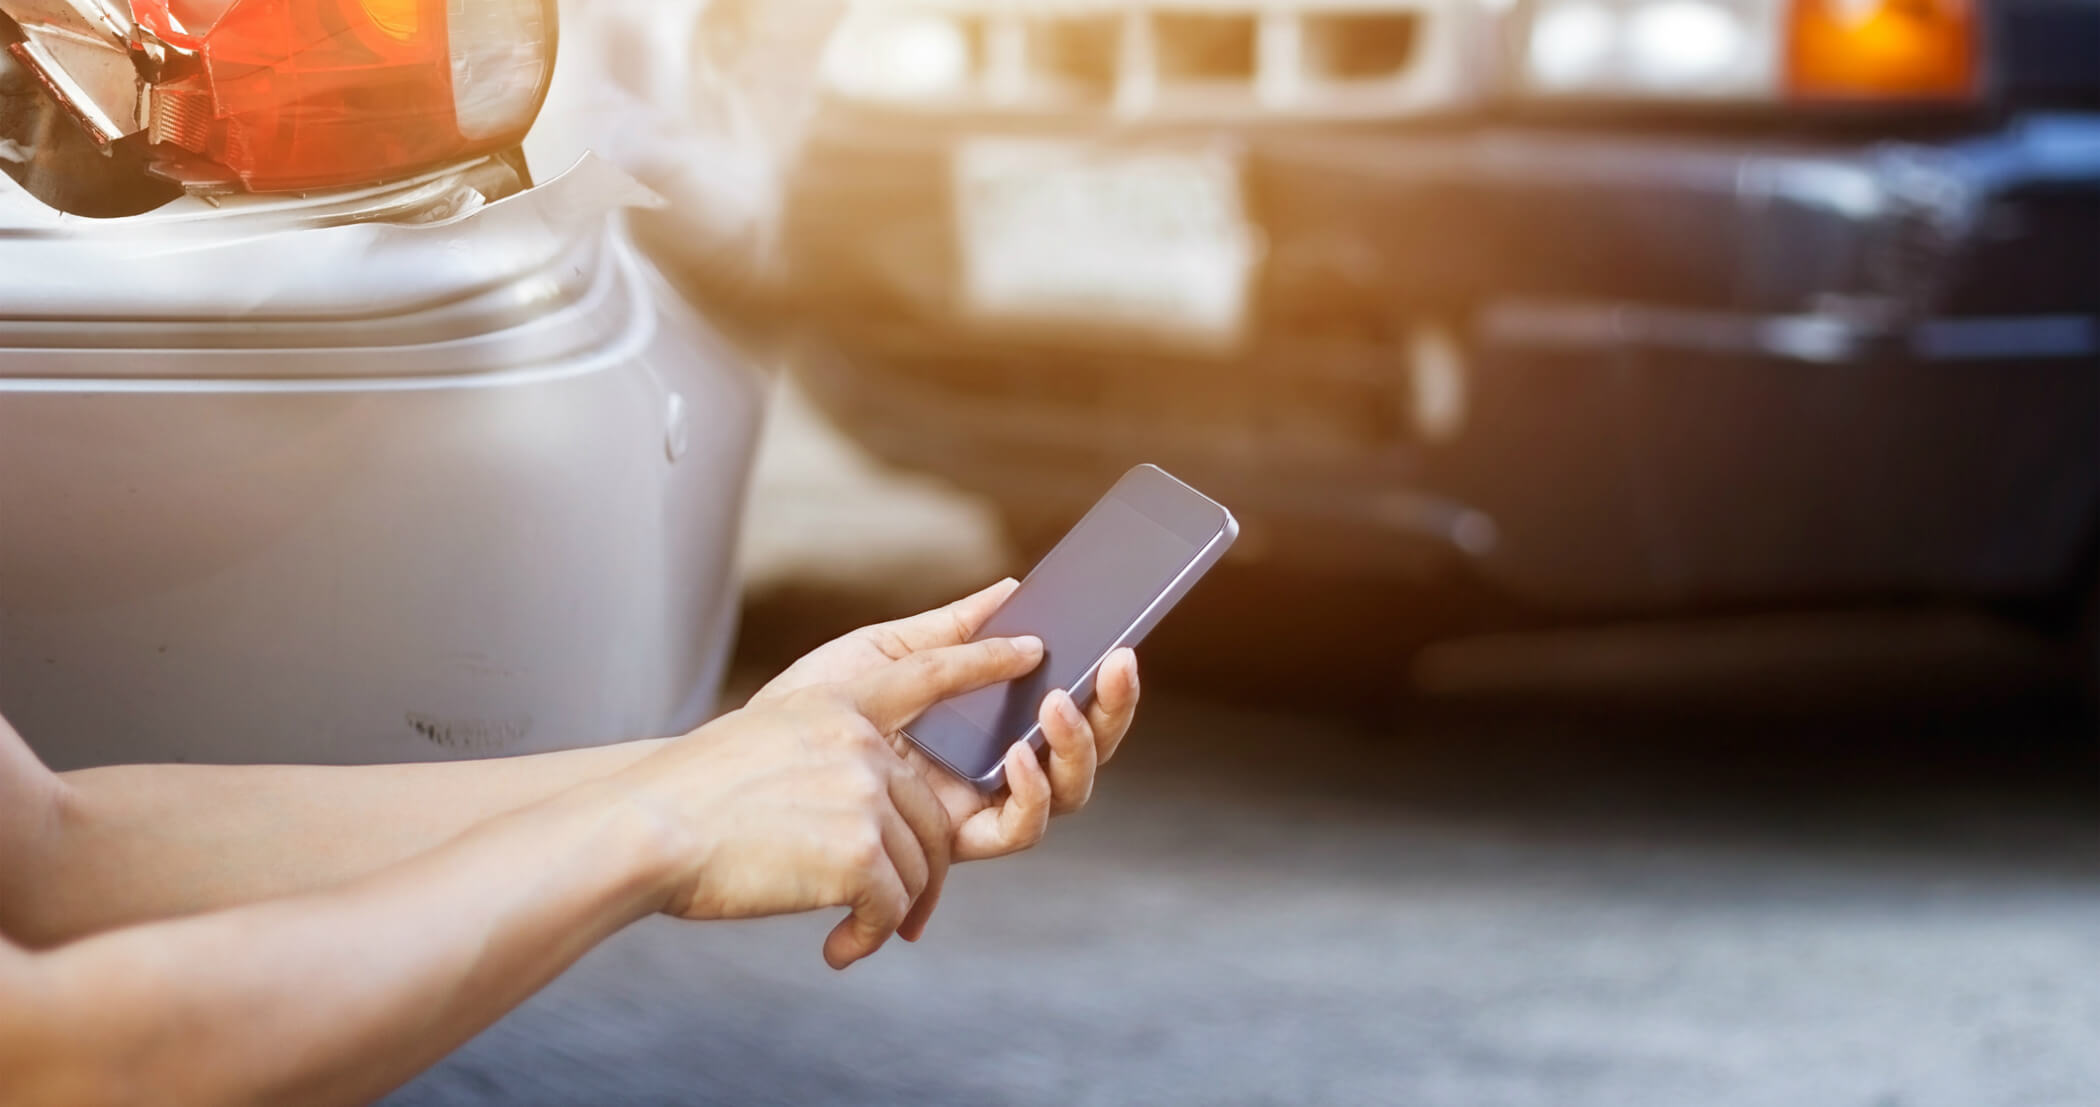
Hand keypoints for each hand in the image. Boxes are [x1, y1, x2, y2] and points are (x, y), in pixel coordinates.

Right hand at [621, 634, 1043, 967]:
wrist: (647, 830)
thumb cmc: (692, 799)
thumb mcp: (768, 736)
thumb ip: (832, 746)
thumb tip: (883, 792)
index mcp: (837, 703)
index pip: (930, 672)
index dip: (985, 661)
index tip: (1031, 650)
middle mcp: (860, 740)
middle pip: (929, 814)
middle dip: (915, 870)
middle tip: (890, 911)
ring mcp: (863, 794)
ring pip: (919, 866)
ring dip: (888, 910)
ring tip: (848, 931)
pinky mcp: (859, 852)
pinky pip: (893, 907)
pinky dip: (868, 937)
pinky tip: (837, 950)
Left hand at [751, 579, 1141, 870]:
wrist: (746, 761)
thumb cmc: (807, 708)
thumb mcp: (884, 653)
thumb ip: (954, 631)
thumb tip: (1017, 587)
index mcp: (985, 717)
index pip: (1064, 704)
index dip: (1106, 684)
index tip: (1124, 642)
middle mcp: (992, 767)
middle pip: (1081, 752)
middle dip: (1113, 711)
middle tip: (1119, 661)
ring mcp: (977, 805)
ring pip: (1065, 793)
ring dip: (1077, 748)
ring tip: (1061, 703)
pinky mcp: (952, 840)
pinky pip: (1015, 828)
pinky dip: (1031, 793)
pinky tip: (1017, 754)